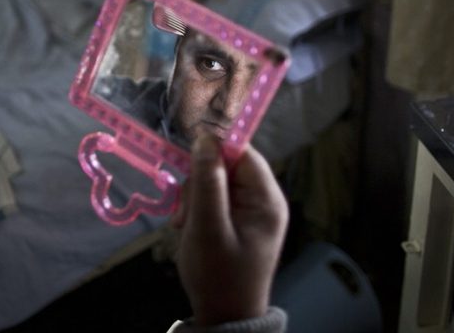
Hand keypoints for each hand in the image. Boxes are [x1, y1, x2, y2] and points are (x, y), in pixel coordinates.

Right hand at [171, 133, 287, 325]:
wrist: (224, 317)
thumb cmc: (218, 276)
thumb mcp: (207, 227)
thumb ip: (206, 182)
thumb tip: (205, 139)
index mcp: (266, 199)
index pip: (242, 153)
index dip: (213, 152)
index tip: (186, 163)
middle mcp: (263, 201)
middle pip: (226, 166)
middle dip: (200, 183)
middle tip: (186, 212)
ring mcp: (250, 212)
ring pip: (215, 182)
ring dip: (194, 199)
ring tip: (186, 225)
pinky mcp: (237, 222)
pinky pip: (214, 200)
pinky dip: (197, 210)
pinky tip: (188, 228)